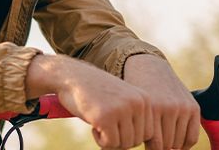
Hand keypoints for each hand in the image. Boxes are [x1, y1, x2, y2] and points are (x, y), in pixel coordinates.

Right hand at [27, 54, 152, 148]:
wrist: (70, 76)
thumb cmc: (95, 92)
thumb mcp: (121, 101)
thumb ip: (133, 119)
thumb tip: (136, 144)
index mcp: (143, 99)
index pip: (148, 133)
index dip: (130, 135)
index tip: (116, 125)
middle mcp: (136, 103)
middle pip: (137, 140)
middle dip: (120, 139)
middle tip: (106, 126)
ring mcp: (121, 109)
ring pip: (125, 144)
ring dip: (110, 140)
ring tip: (99, 124)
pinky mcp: (105, 117)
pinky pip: (109, 144)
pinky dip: (100, 140)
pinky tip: (93, 125)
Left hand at [122, 54, 200, 149]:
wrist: (150, 68)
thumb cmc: (138, 93)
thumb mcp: (137, 109)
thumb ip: (143, 130)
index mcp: (152, 108)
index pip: (155, 145)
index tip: (147, 147)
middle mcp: (169, 107)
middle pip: (168, 144)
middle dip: (160, 147)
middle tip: (155, 142)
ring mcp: (183, 107)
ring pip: (179, 143)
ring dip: (171, 145)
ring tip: (163, 140)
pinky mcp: (194, 107)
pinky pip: (192, 137)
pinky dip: (185, 144)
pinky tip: (176, 141)